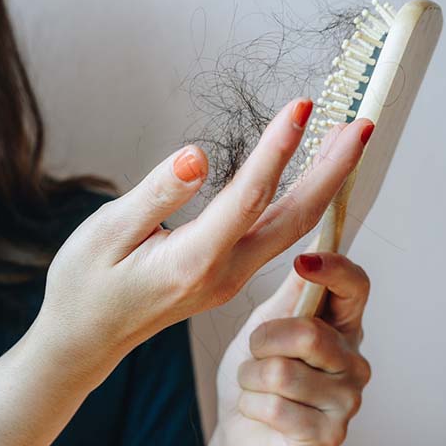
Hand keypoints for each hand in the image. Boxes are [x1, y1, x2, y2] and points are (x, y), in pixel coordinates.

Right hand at [36, 97, 372, 384]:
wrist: (84, 338)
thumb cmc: (85, 283)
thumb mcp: (106, 232)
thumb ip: (156, 194)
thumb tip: (198, 155)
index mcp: (192, 260)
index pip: (249, 196)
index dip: (279, 148)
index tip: (304, 106)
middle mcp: (223, 273)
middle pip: (295, 219)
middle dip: (332, 170)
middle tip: (361, 125)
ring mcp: (229, 279)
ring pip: (290, 229)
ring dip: (323, 184)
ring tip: (343, 142)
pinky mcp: (225, 277)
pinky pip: (275, 237)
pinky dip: (298, 202)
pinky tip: (305, 179)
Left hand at [215, 248, 371, 445]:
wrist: (239, 428)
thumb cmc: (255, 371)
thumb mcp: (265, 323)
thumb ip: (291, 292)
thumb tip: (312, 245)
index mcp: (342, 327)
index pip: (356, 288)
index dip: (334, 270)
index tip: (305, 261)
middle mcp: (354, 362)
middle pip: (308, 334)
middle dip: (262, 342)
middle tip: (256, 353)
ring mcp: (347, 402)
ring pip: (282, 373)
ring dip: (251, 377)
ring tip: (255, 384)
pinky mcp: (329, 435)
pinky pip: (274, 407)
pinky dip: (251, 404)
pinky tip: (259, 410)